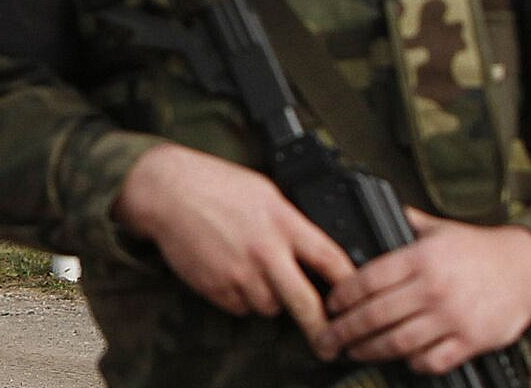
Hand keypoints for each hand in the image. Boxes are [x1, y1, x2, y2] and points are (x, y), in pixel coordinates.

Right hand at [111, 142, 353, 358]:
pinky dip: (240, 297)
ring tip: (253, 269)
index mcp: (282, 222)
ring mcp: (239, 273)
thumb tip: (314, 248)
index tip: (362, 299)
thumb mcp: (265, 193)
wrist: (167, 192)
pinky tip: (230, 270)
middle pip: (305, 302)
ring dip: (269, 298)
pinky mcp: (217, 288)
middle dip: (322, 329)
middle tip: (331, 345)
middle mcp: (265, 251)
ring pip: (270, 306)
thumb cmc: (216, 185)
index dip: (352, 284)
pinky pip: (240, 306)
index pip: (331, 259)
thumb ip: (290, 222)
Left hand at [318, 209, 530, 374]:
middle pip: (375, 315)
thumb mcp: (439, 228)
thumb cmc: (480, 248)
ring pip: (399, 342)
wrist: (529, 267)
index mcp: (421, 258)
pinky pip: (432, 360)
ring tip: (354, 351)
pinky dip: (412, 363)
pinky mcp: (472, 341)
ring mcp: (453, 317)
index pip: (367, 280)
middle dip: (344, 330)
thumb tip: (376, 209)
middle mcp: (434, 288)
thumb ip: (405, 223)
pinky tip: (400, 359)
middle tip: (327, 338)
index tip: (330, 305)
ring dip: (369, 350)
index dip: (342, 296)